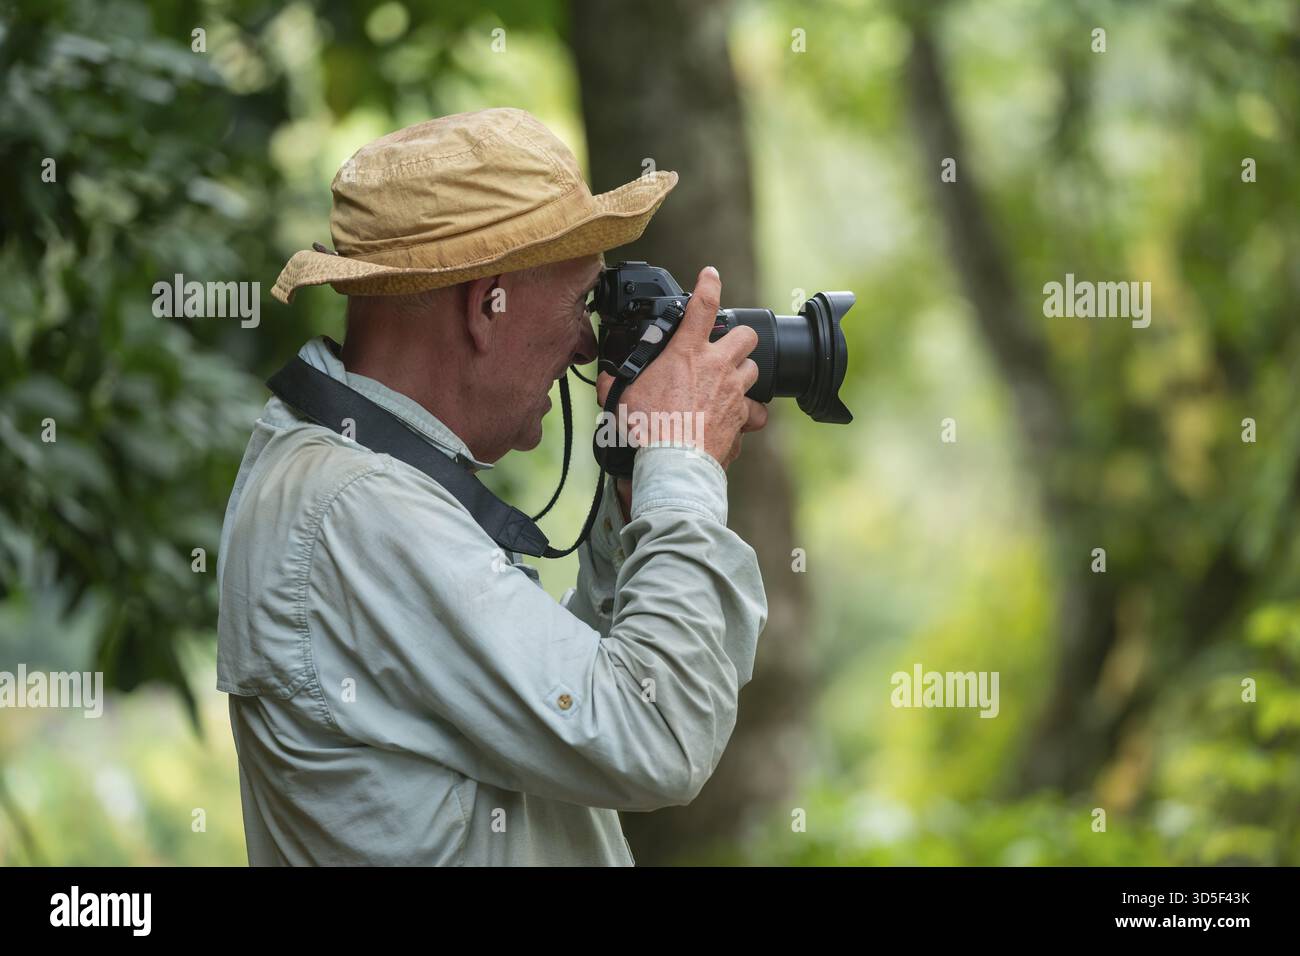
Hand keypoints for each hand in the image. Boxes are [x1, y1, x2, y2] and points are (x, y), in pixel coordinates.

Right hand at [595, 266, 767, 471]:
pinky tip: (736, 419)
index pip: (703, 305)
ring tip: (727, 385)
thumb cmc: (647, 429)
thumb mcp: (622, 399)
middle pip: (746, 335)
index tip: (710, 275)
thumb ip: (614, 382)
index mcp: (687, 353)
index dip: (709, 284)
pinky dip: (748, 414)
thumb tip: (604, 378)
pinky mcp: (743, 419)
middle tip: (724, 349)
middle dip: (738, 338)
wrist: (672, 462)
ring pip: (754, 370)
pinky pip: (755, 412)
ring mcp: (734, 392)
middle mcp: (717, 367)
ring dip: (743, 374)